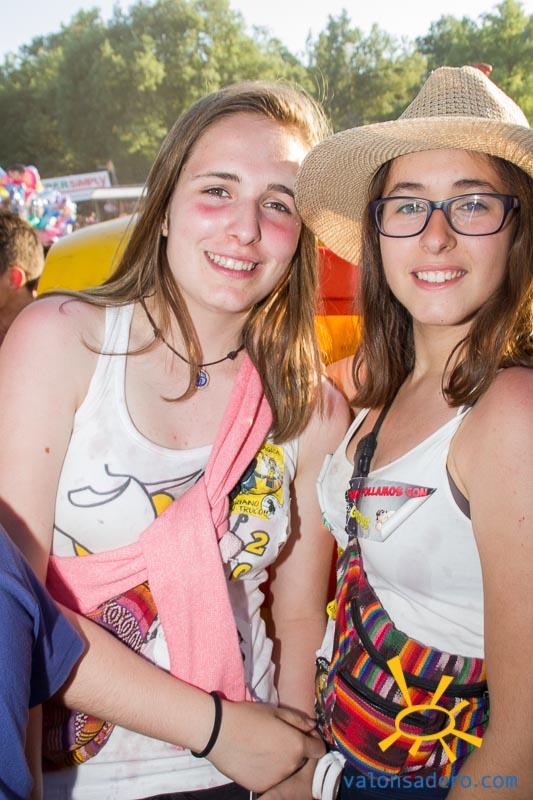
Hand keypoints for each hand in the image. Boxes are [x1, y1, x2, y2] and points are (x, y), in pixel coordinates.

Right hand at [208, 700, 324, 793]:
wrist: (219, 733)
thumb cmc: (248, 717)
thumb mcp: (275, 711)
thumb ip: (298, 720)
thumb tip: (312, 726)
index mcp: (297, 745)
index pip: (319, 750)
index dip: (313, 741)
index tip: (303, 735)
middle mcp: (290, 766)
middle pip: (302, 760)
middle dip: (296, 750)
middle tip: (278, 738)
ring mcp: (276, 779)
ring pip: (286, 770)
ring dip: (282, 762)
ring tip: (264, 748)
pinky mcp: (261, 786)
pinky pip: (271, 779)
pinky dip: (268, 771)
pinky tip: (255, 758)